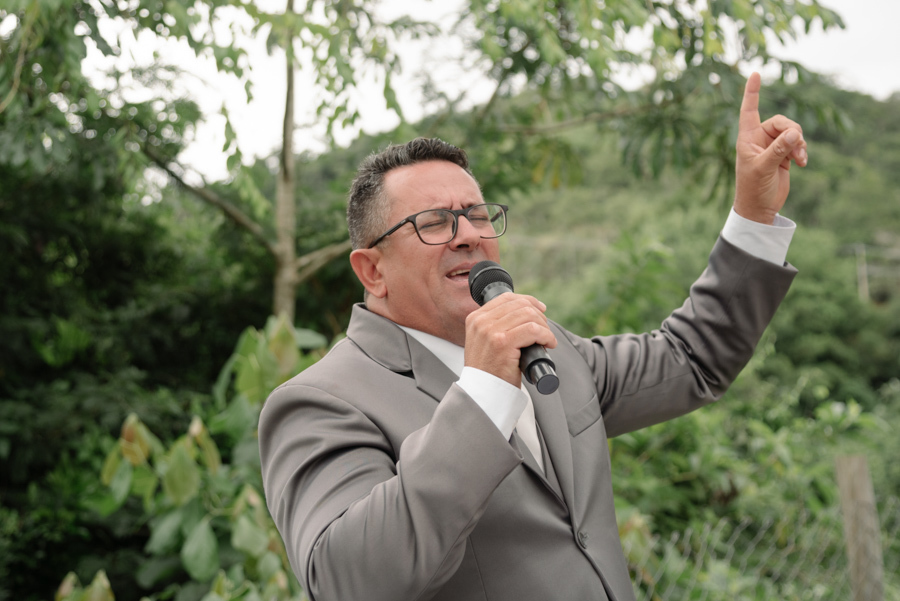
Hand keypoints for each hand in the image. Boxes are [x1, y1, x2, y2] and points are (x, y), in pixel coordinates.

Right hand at [464, 293, 557, 387]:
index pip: (506, 297)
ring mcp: (491, 331)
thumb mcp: (484, 342)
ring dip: (544, 327)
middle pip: (520, 305)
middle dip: (539, 316)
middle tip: (545, 331)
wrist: (483, 393)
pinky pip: (533, 330)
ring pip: (529, 315)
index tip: (540, 310)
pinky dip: (546, 335)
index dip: (528, 301)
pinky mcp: (503, 343)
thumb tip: (527, 311)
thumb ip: (496, 325)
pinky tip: (548, 344)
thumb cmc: (489, 371)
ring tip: (546, 340)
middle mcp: (481, 322)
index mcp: (475, 318)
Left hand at [734, 72, 808, 224]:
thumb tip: (795, 133)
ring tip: (800, 159)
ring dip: (799, 143)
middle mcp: (759, 139)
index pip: (749, 110)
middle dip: (792, 132)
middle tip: (796, 146)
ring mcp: (772, 146)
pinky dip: (802, 151)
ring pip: (792, 132)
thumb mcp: (764, 168)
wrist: (760, 208)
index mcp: (747, 138)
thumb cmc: (753, 189)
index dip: (752, 92)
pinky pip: (798, 144)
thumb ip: (779, 150)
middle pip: (782, 121)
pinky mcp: (784, 155)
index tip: (756, 73)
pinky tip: (802, 163)